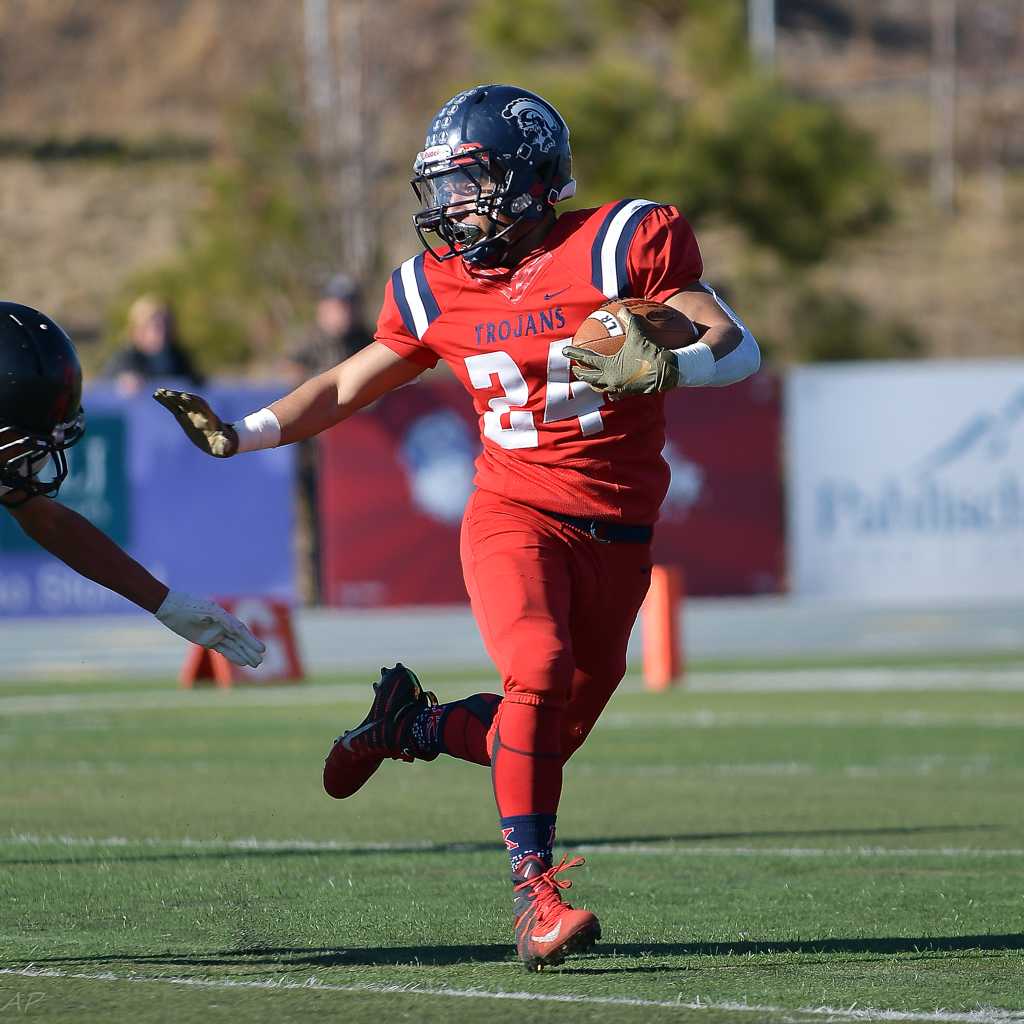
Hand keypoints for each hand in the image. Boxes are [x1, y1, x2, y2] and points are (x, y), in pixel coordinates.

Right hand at [153, 389, 238, 456]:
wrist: (220, 439)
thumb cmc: (223, 444)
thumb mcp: (224, 446)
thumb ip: (225, 445)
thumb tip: (228, 448)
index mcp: (209, 418)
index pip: (202, 408)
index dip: (194, 403)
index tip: (185, 397)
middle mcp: (199, 413)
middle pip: (189, 402)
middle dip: (180, 398)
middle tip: (168, 393)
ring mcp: (191, 413)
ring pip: (180, 402)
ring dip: (171, 397)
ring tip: (158, 391)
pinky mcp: (184, 416)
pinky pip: (174, 407)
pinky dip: (166, 401)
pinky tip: (156, 395)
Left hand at [155, 590, 265, 667]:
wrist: (170, 607)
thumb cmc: (186, 606)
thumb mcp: (202, 611)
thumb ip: (220, 619)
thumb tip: (236, 629)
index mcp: (223, 616)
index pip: (240, 631)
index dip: (251, 640)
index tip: (261, 649)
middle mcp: (222, 625)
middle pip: (239, 640)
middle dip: (250, 650)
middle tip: (261, 660)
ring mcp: (215, 633)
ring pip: (233, 646)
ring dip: (244, 655)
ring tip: (256, 664)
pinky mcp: (207, 640)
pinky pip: (223, 649)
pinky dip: (233, 656)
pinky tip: (242, 662)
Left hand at [562, 308, 677, 396]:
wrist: (666, 371)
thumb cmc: (649, 352)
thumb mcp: (638, 334)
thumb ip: (629, 320)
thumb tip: (622, 309)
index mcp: (609, 367)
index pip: (587, 360)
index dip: (575, 354)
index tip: (565, 351)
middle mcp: (611, 380)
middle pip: (590, 379)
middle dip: (581, 374)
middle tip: (575, 371)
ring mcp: (619, 388)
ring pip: (601, 388)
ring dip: (594, 384)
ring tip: (591, 380)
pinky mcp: (629, 393)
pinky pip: (615, 393)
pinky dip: (611, 391)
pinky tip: (611, 390)